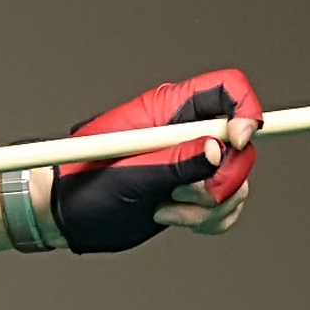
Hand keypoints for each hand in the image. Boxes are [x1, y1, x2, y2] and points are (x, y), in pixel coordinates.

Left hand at [51, 68, 261, 253]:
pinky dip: (209, 220)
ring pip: (237, 180)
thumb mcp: (129, 174)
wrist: (64, 217)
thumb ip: (176, 162)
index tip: (237, 141)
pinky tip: (169, 216)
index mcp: (167, 110)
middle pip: (241, 143)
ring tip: (165, 206)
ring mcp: (191, 163)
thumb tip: (219, 149)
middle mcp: (185, 132)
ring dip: (210, 205)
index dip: (244, 108)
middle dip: (223, 177)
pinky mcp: (192, 193)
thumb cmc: (82, 184)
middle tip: (183, 193)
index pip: (226, 89)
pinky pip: (227, 206)